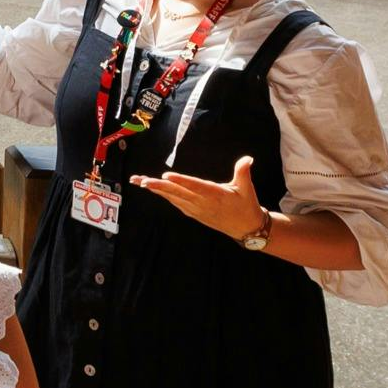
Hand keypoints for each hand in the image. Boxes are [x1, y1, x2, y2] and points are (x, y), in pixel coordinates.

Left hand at [132, 153, 270, 244]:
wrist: (246, 228)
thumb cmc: (246, 205)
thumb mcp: (246, 188)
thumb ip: (243, 172)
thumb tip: (248, 158)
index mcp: (214, 194)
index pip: (194, 186)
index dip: (180, 181)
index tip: (165, 176)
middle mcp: (202, 203)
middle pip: (177, 192)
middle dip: (157, 186)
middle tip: (140, 180)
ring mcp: (196, 209)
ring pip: (172, 197)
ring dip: (155, 189)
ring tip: (139, 181)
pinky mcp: (193, 213)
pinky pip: (175, 203)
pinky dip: (163, 195)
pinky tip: (153, 189)